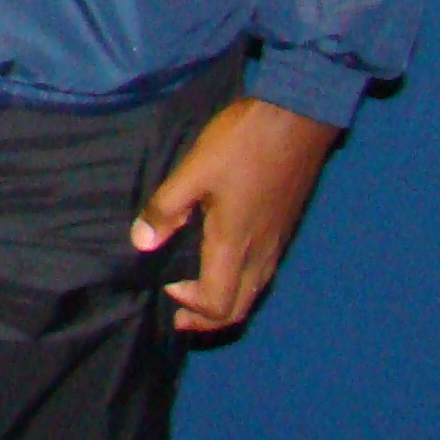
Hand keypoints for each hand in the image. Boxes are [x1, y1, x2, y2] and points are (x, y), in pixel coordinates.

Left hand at [130, 96, 342, 334]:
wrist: (297, 119)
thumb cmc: (242, 144)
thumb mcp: (194, 170)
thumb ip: (166, 208)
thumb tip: (141, 243)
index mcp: (235, 244)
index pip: (218, 303)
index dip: (192, 308)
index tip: (168, 289)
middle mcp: (261, 254)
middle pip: (240, 309)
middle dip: (209, 320)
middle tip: (181, 314)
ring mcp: (277, 243)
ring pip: (254, 293)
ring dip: (226, 304)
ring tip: (198, 295)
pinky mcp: (283, 230)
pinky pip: (262, 274)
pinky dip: (240, 285)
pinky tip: (223, 264)